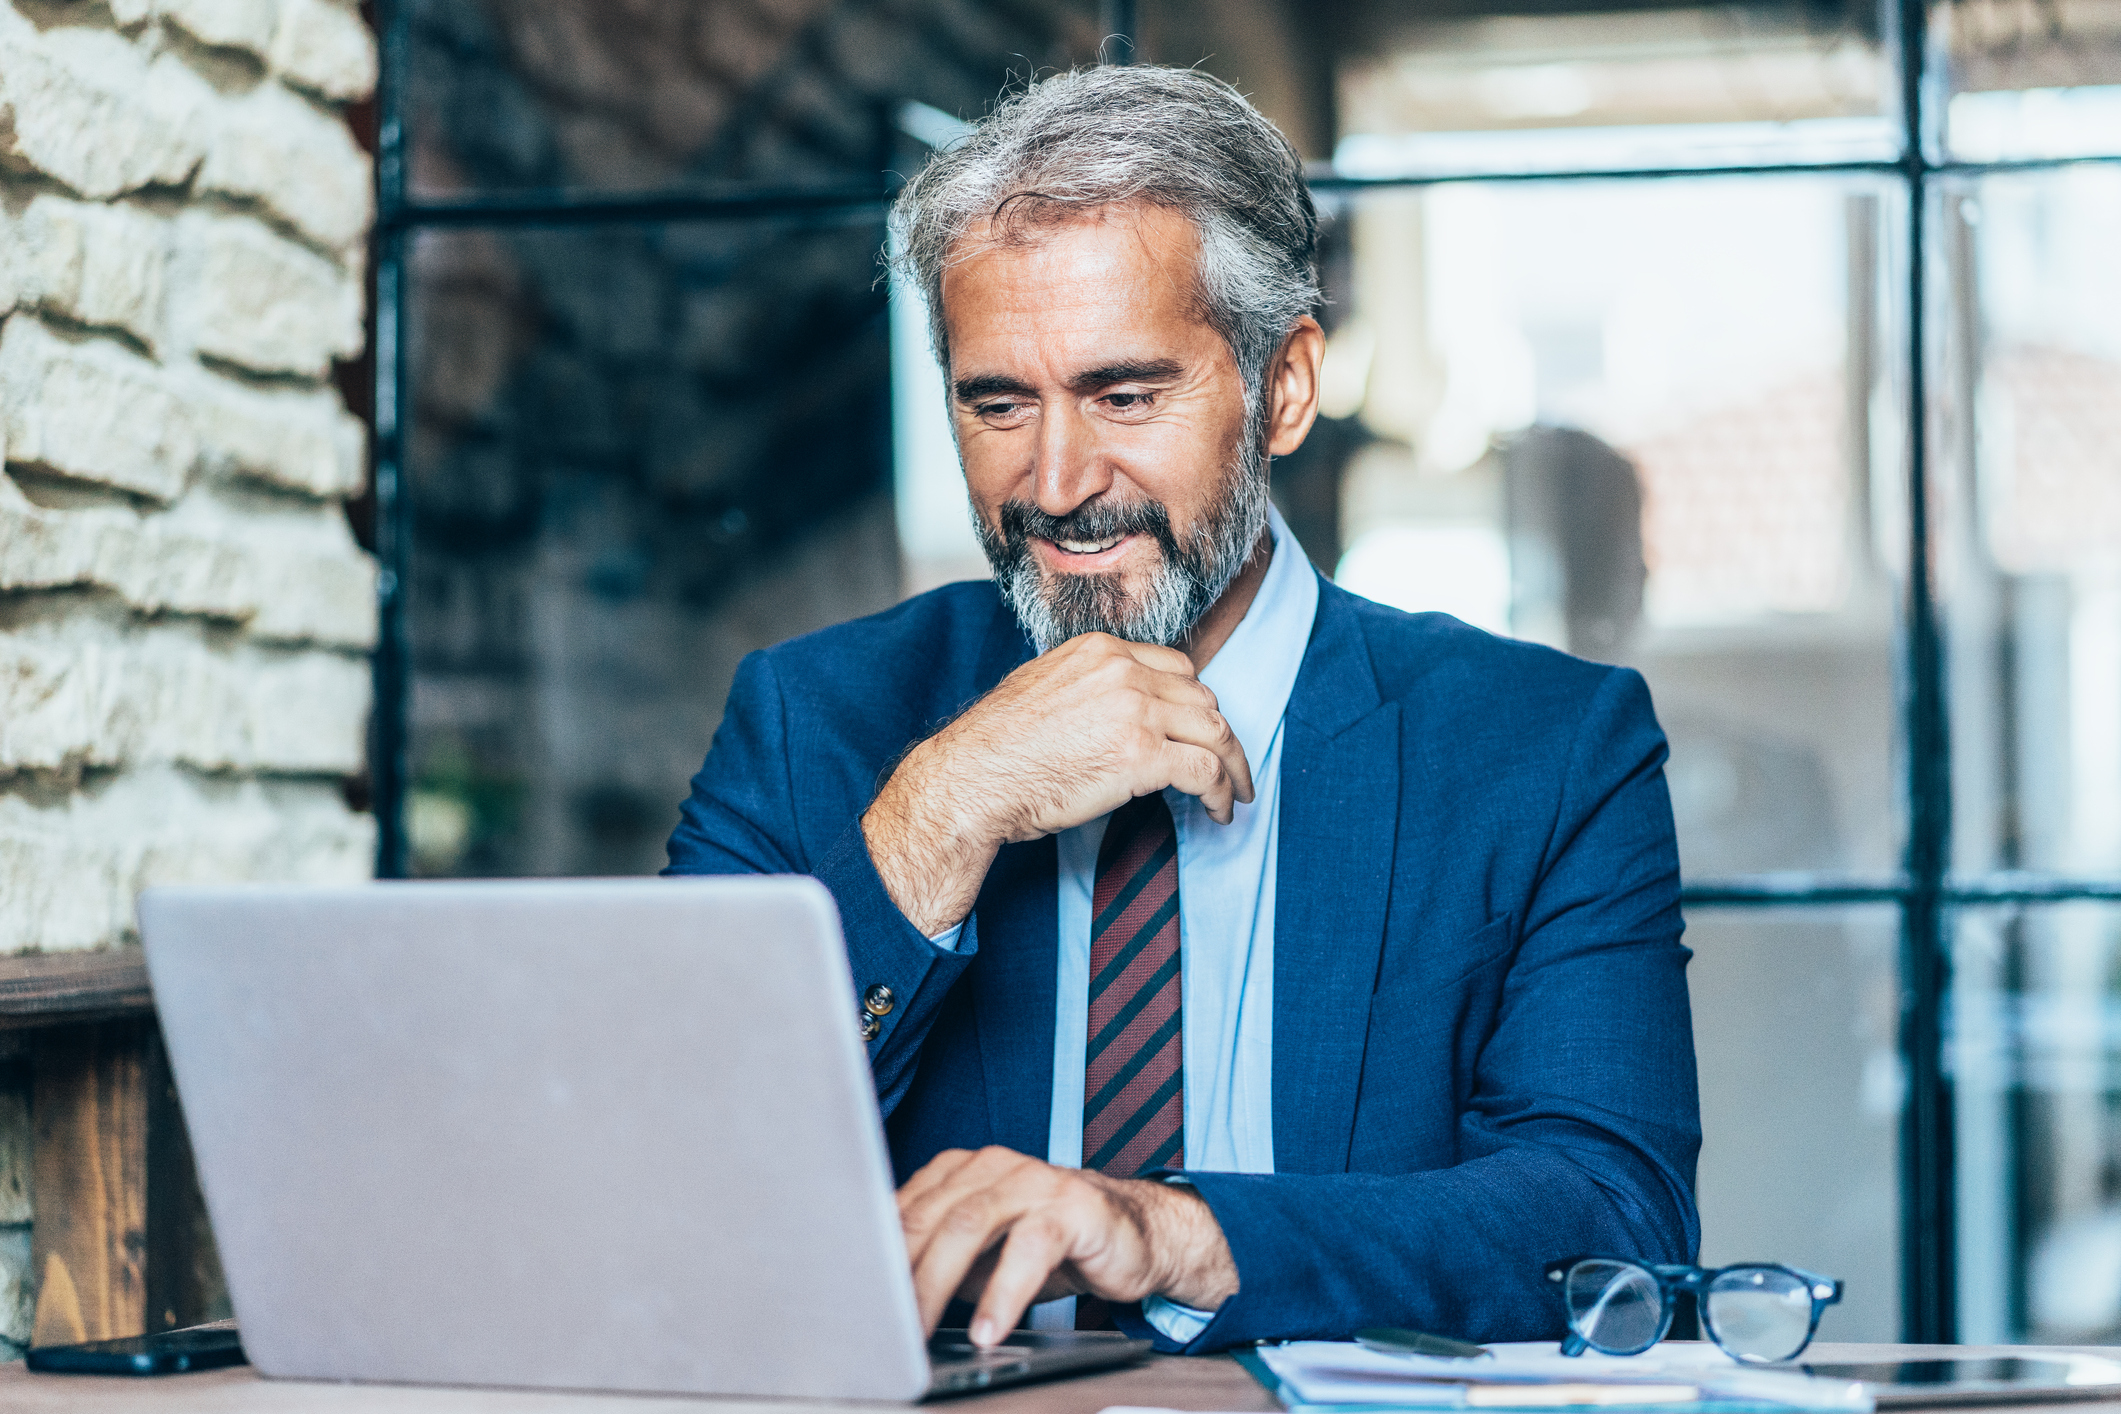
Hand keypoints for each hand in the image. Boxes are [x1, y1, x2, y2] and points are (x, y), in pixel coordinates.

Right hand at [862, 634, 1254, 933]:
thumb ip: (1088, 687)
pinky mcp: (1142, 756)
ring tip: (1233, 794)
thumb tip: (1114, 713)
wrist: (973, 778)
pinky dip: (1220, 792)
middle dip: (1219, 736)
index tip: (1198, 733)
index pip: (1175, 668)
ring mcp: (1136, 711)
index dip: (1194, 704)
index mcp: (1100, 650)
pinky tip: (1216, 811)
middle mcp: (1124, 671)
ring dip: (1232, 766)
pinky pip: (1205, 770)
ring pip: (1214, 731)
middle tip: (1226, 768)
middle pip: (1202, 698)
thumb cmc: (997, 748)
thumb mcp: (1043, 689)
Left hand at [897, 1147, 1238, 1345]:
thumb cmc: (1049, 1244)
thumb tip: (879, 1299)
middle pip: (928, 1217)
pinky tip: (988, 1328)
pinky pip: (1030, 1248)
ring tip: (919, 1329)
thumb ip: (937, 1260)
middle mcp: (992, 1166)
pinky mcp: (1071, 1207)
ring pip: (969, 1224)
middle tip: (877, 1323)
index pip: (901, 1210)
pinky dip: (1003, 1293)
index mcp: (960, 1171)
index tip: (848, 1298)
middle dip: (896, 1275)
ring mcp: (1032, 1180)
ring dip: (937, 1283)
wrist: (1135, 1234)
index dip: (871, 1255)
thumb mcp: (983, 1255)